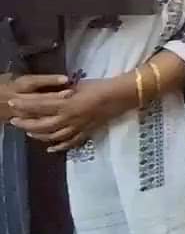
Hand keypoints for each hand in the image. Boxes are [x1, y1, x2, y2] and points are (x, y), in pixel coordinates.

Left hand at [9, 76, 133, 151]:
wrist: (123, 95)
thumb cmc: (102, 86)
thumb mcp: (79, 85)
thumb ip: (64, 92)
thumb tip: (51, 94)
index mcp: (68, 104)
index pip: (41, 105)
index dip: (25, 105)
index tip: (13, 103)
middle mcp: (70, 118)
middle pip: (42, 125)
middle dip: (26, 124)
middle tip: (14, 121)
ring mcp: (78, 128)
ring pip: (53, 136)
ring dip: (38, 135)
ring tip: (29, 133)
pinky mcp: (86, 132)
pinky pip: (70, 142)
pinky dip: (59, 147)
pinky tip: (50, 148)